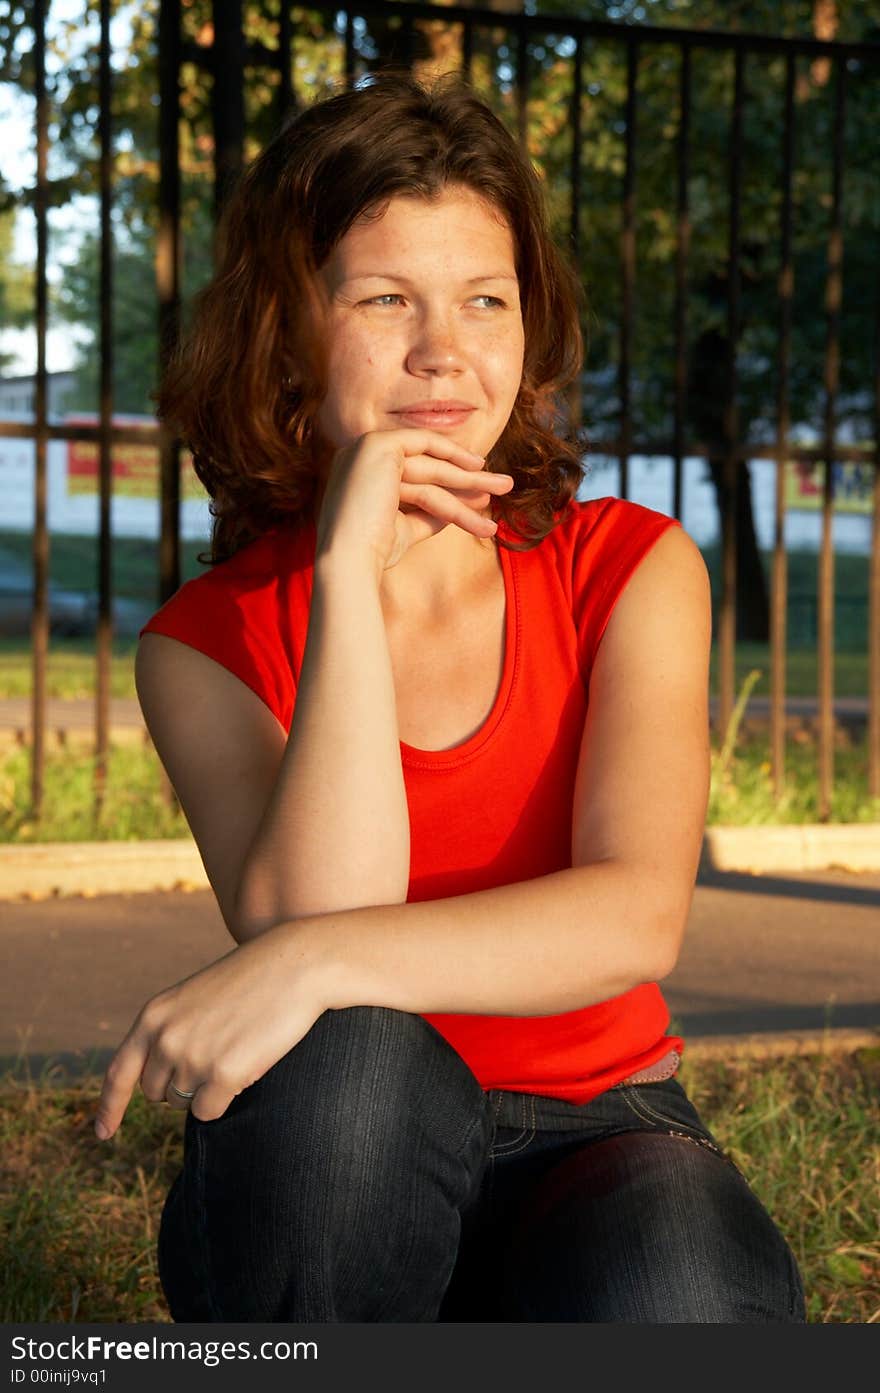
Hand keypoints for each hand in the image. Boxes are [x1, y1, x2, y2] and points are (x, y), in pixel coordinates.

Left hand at [93, 925, 328, 1137]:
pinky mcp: (222, 1075)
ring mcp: (191, 1057)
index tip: (102, 1133)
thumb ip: (171, 1033)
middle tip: (216, 1055)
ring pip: (184, 1103)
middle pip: (157, 1093)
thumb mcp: (196, 998)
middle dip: (181, 1084)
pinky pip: (209, 1111)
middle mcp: (164, 1038)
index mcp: (154, 1015)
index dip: (109, 1106)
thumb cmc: (252, 980)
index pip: (119, 1072)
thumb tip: (162, 1085)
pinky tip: (245, 1067)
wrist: (297, 965)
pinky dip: (224, 1100)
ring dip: (206, 1090)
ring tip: (235, 1051)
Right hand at [315, 428, 513, 574]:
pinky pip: (426, 447)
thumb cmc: (371, 552)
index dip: (448, 482)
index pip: (411, 474)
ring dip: (471, 480)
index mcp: (359, 475)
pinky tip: (479, 469)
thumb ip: (426, 515)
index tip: (478, 494)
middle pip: (426, 468)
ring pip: (431, 465)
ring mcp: (367, 448)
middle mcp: (358, 456)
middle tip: (503, 486)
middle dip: (468, 480)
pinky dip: (454, 456)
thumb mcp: (403, 528)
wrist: (348, 558)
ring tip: (505, 489)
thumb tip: (456, 510)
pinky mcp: (379, 446)